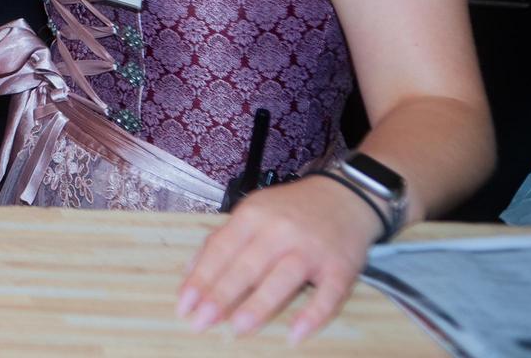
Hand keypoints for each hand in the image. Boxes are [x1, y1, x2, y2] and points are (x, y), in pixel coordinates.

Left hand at [178, 175, 381, 342]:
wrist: (345, 196)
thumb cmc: (291, 210)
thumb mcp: (252, 211)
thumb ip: (222, 239)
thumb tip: (191, 272)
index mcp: (253, 215)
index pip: (221, 250)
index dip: (201, 279)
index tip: (185, 305)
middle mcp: (280, 230)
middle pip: (246, 266)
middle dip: (221, 296)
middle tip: (201, 322)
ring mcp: (311, 249)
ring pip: (282, 279)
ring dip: (259, 305)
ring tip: (238, 328)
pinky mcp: (340, 267)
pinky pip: (328, 295)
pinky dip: (313, 315)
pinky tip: (295, 334)